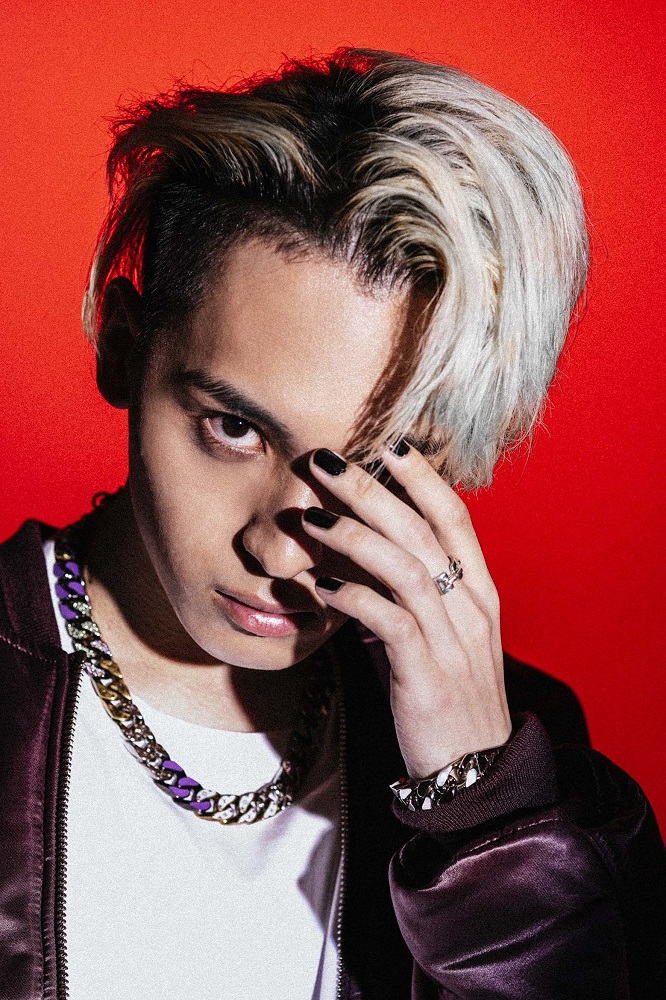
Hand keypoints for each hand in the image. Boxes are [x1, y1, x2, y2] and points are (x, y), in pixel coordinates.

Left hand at [301, 445, 511, 778]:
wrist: (474, 771)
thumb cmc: (451, 696)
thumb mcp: (445, 636)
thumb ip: (415, 597)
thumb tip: (366, 564)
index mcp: (478, 591)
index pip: (454, 518)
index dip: (423, 477)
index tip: (388, 443)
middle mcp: (470, 606)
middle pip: (420, 530)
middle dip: (371, 490)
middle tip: (326, 460)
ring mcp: (452, 638)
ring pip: (404, 567)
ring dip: (354, 536)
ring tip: (310, 518)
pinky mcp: (427, 673)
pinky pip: (390, 621)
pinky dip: (354, 597)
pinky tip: (320, 587)